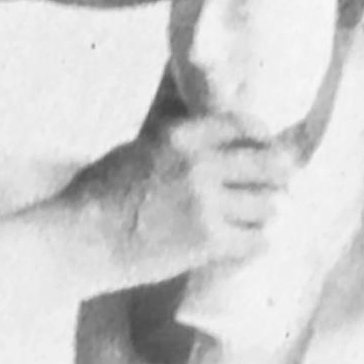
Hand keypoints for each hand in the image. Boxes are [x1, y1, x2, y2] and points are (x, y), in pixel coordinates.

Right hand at [104, 112, 294, 273]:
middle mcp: (201, 166)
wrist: (82, 239)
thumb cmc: (98, 194)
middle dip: (280, 175)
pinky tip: (250, 243)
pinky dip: (258, 242)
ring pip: (268, 205)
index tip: (269, 144)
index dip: (264, 136)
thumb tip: (202, 120)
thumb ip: (175, 136)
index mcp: (181, 136)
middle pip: (269, 164)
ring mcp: (207, 205)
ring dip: (267, 212)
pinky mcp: (208, 242)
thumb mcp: (137, 147)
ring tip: (261, 217)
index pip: (244, 124)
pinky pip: (257, 241)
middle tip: (282, 184)